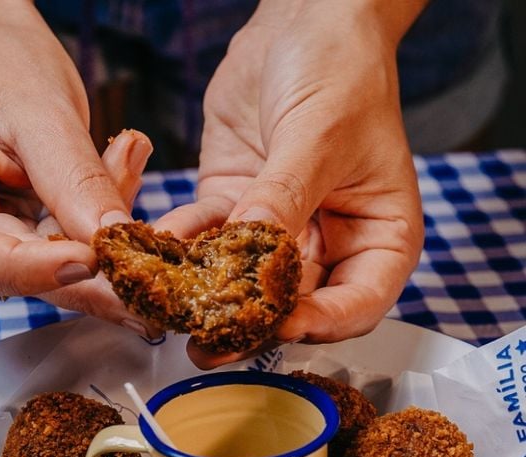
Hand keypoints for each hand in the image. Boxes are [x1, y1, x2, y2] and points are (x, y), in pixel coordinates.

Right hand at [0, 2, 156, 334]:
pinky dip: (108, 231)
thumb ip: (73, 178)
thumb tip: (113, 239)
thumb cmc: (4, 65)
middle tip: (146, 279)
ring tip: (144, 208)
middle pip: (12, 276)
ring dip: (109, 254)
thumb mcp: (39, 110)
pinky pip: (73, 250)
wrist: (4, 55)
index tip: (89, 260)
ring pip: (53, 272)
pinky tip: (129, 183)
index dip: (26, 269)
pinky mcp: (27, 238)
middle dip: (87, 282)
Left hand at [156, 0, 426, 367]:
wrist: (303, 21)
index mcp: (379, 238)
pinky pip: (209, 238)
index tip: (282, 323)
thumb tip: (251, 257)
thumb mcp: (320, 136)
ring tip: (173, 311)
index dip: (322, 324)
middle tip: (213, 343)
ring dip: (209, 296)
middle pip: (296, 305)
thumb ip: (284, 200)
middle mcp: (332, 244)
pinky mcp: (237, 210)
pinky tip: (159, 250)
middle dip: (252, 324)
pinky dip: (184, 246)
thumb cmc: (341, 71)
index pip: (358, 304)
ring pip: (247, 281)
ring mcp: (282, 231)